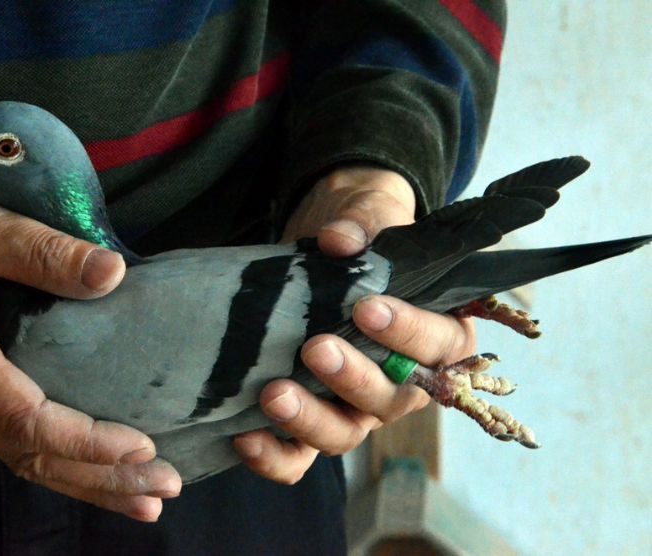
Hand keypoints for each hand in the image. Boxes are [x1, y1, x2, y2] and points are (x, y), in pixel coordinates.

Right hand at [0, 157, 180, 520]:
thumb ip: (43, 251)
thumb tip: (112, 275)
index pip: (27, 421)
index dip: (86, 442)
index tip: (142, 449)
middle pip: (32, 456)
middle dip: (101, 479)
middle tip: (164, 491)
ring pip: (24, 455)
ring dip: (86, 479)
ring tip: (145, 497)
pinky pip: (15, 434)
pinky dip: (61, 455)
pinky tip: (97, 464)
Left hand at [234, 166, 475, 482]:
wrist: (326, 247)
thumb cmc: (365, 234)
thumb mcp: (371, 213)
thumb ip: (364, 222)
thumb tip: (339, 239)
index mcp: (438, 336)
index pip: (437, 346)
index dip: (406, 332)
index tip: (366, 308)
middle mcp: (401, 383)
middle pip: (389, 401)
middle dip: (352, 379)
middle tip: (316, 348)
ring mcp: (354, 408)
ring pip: (343, 434)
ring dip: (309, 420)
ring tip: (273, 394)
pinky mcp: (310, 418)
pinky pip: (298, 456)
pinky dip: (274, 456)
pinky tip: (244, 435)